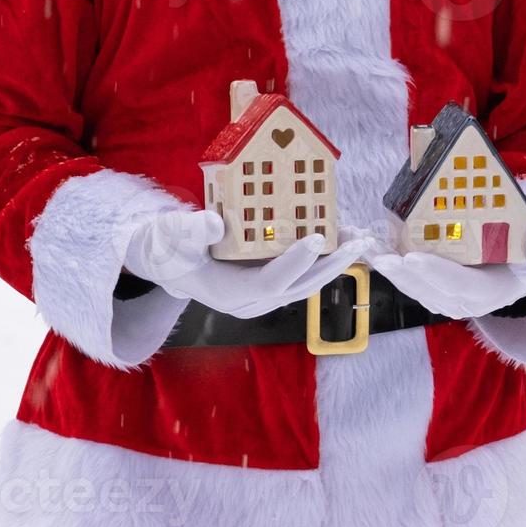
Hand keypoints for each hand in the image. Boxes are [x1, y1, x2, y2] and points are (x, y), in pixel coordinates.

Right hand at [124, 210, 377, 317]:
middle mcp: (249, 302)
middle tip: (357, 241)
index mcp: (226, 293)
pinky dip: (323, 259)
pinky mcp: (269, 287)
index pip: (268, 284)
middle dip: (331, 265)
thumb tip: (214, 223)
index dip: (293, 263)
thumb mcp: (171, 233)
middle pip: (298, 288)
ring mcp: (261, 298)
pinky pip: (302, 276)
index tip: (316, 238)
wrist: (167, 260)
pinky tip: (341, 239)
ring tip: (359, 238)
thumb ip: (191, 230)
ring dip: (334, 262)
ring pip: (305, 284)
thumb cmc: (167, 245)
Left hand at [367, 230, 525, 319]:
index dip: (435, 273)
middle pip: (426, 288)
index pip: (459, 285)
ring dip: (385, 269)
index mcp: (487, 294)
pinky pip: (404, 277)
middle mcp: (460, 301)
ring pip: (409, 285)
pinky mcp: (428, 287)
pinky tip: (366, 247)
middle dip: (399, 273)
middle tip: (377, 253)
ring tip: (364, 248)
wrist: (517, 268)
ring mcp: (441, 296)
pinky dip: (384, 263)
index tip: (412, 258)